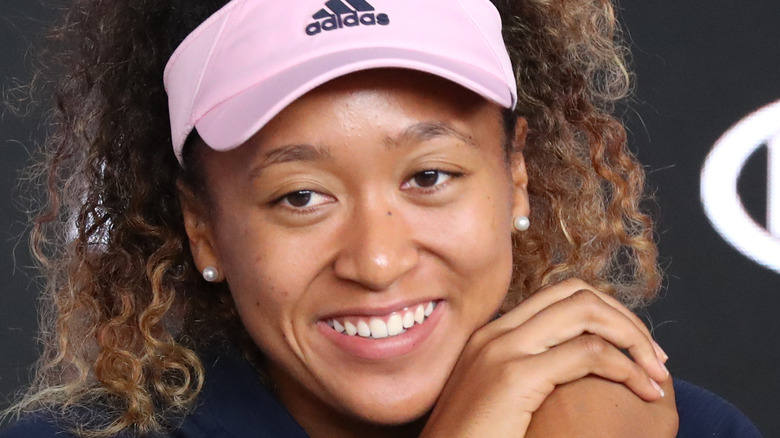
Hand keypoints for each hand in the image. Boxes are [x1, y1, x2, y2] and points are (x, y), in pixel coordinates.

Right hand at [419, 278, 670, 436]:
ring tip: (656, 373)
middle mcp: (496, 332)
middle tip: (655, 359)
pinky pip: (588, 353)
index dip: (607, 314)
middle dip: (626, 320)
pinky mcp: (513, 377)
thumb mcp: (500, 399)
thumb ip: (529, 374)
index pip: (561, 296)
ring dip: (632, 338)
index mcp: (493, 334)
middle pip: (578, 293)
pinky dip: (626, 368)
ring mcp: (502, 350)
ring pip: (586, 312)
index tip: (634, 350)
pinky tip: (642, 390)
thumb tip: (577, 369)